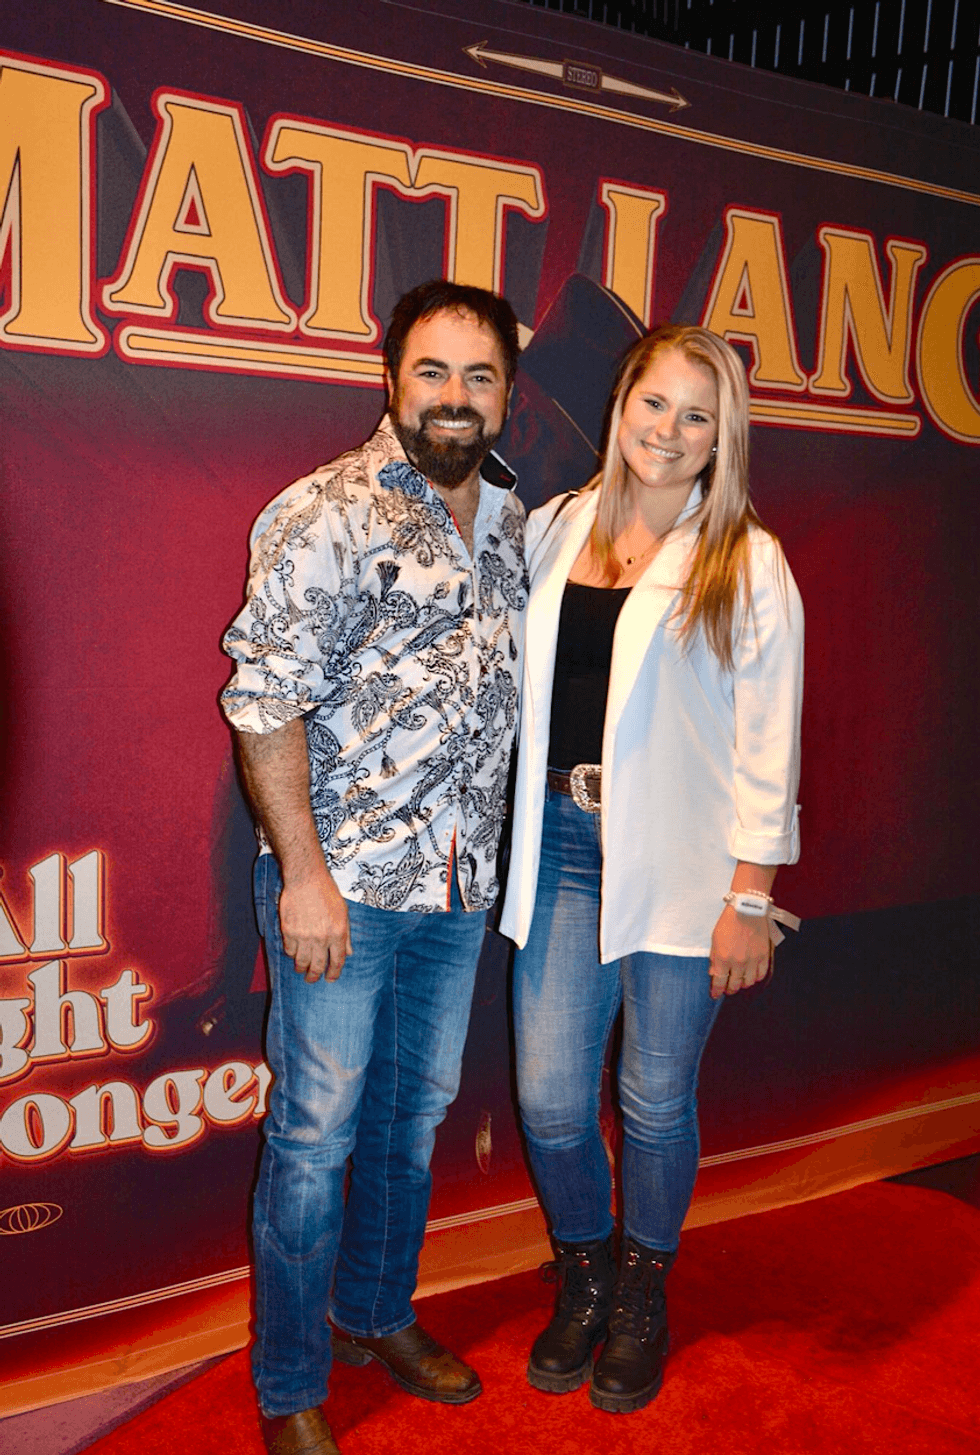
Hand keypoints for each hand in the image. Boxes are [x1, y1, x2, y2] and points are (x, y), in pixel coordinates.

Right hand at [279, 868, 351, 982]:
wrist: (306, 879)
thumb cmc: (327, 893)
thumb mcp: (343, 913)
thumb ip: (346, 935)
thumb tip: (349, 953)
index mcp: (338, 933)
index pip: (337, 961)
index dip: (334, 973)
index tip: (330, 979)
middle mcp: (321, 938)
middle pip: (317, 966)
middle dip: (314, 977)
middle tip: (312, 980)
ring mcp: (303, 936)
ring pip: (301, 962)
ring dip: (301, 969)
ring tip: (301, 969)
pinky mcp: (288, 931)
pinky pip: (289, 950)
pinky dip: (291, 954)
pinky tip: (293, 952)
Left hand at [708, 905, 771, 999]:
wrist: (747, 909)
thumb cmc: (728, 923)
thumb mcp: (715, 940)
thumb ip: (714, 959)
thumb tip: (713, 974)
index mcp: (723, 958)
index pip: (719, 982)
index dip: (717, 991)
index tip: (715, 995)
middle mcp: (738, 963)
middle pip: (734, 985)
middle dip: (730, 989)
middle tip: (728, 989)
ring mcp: (752, 960)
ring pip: (748, 983)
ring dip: (743, 984)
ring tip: (740, 981)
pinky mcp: (764, 956)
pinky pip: (761, 975)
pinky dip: (756, 977)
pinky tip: (751, 975)